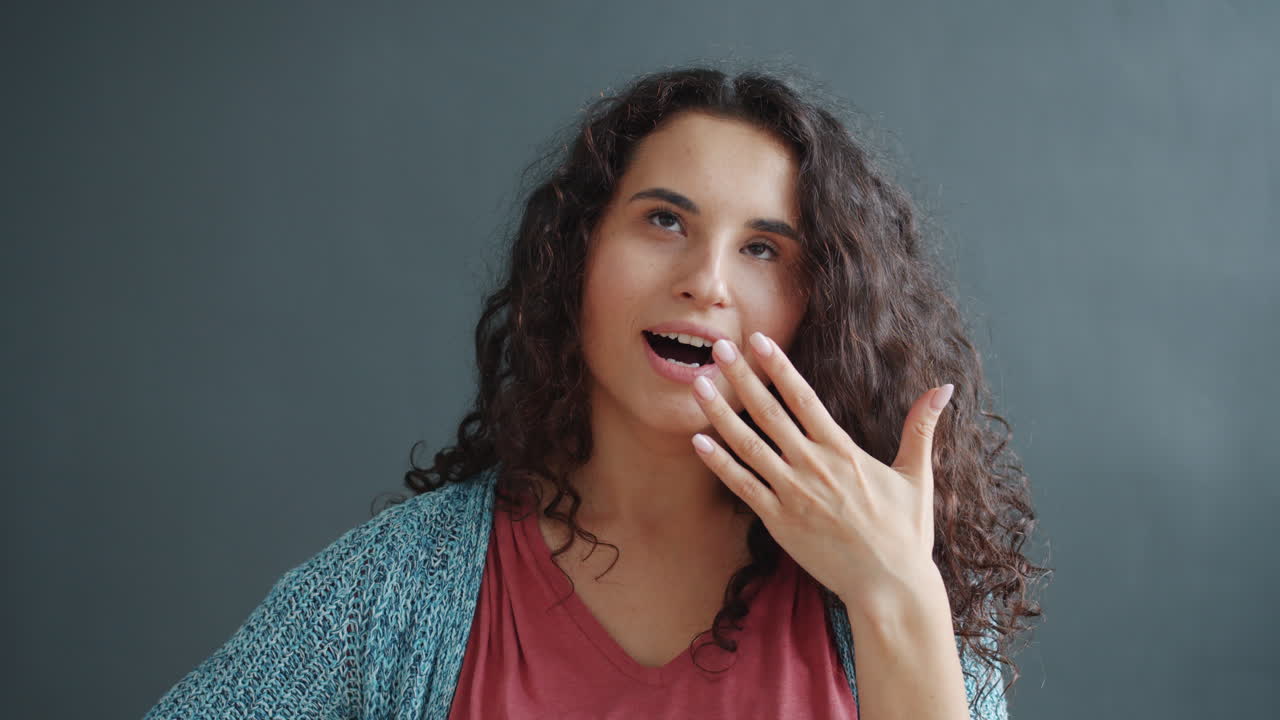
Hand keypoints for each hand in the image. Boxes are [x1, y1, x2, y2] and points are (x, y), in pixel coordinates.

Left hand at [690, 332, 953, 609]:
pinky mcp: (779, 521)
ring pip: (748, 445)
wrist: (889, 587)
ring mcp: (793, 494)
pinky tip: (698, 441)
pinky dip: (719, 463)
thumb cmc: (906, 534)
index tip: (757, 341)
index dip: (779, 367)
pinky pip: (742, 487)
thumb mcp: (917, 476)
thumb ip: (921, 428)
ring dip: (720, 414)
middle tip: (717, 348)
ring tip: (697, 385)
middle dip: (741, 378)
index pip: (804, 399)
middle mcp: (813, 466)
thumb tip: (944, 387)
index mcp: (843, 451)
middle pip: (769, 413)